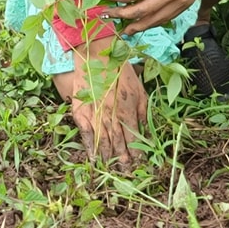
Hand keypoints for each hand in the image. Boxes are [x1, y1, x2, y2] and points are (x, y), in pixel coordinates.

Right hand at [66, 37, 147, 167]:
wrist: (97, 55)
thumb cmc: (121, 71)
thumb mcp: (139, 91)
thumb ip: (143, 114)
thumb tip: (147, 133)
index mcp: (127, 111)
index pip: (133, 140)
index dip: (136, 154)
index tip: (139, 164)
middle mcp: (111, 116)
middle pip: (118, 144)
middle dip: (123, 160)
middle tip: (126, 172)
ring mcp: (95, 115)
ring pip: (103, 142)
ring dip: (108, 157)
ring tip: (112, 167)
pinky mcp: (81, 111)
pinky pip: (86, 134)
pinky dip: (90, 148)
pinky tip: (94, 158)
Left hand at [104, 0, 228, 33]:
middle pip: (140, 11)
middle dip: (121, 13)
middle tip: (108, 14)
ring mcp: (181, 2)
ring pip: (154, 20)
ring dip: (137, 25)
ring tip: (124, 29)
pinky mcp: (188, 4)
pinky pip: (167, 18)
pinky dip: (153, 22)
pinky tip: (144, 23)